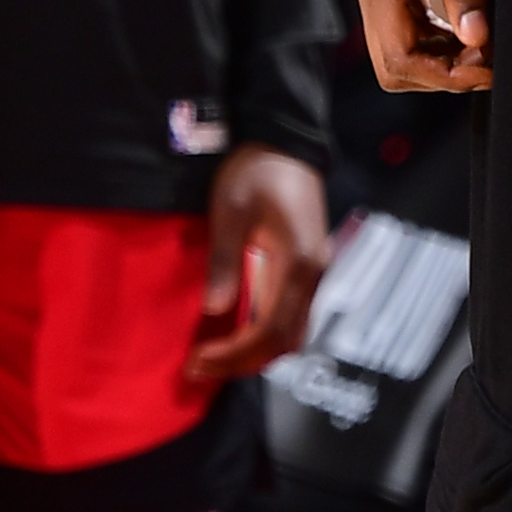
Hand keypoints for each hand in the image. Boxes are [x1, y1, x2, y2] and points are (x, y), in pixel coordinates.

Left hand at [188, 146, 328, 380]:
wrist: (286, 144)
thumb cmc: (258, 170)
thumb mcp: (231, 211)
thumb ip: (225, 261)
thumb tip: (215, 309)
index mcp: (298, 263)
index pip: (270, 331)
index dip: (234, 354)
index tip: (199, 360)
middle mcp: (313, 275)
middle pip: (285, 342)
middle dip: (242, 363)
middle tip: (199, 368)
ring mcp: (313, 273)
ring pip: (291, 333)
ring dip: (254, 353)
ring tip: (214, 357)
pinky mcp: (305, 268)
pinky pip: (289, 316)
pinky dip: (263, 335)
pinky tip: (235, 334)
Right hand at [351, 0, 491, 90]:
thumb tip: (478, 39)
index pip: (400, 58)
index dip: (446, 75)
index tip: (490, 64)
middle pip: (394, 62)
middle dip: (442, 73)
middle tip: (491, 58)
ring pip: (399, 45)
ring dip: (440, 56)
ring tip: (486, 43)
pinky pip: (406, 20)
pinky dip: (436, 34)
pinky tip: (469, 24)